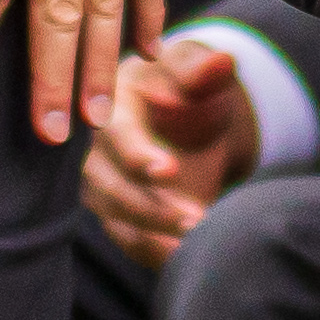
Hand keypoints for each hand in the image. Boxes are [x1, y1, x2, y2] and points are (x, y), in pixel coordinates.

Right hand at [86, 37, 255, 270]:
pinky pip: (127, 240)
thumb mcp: (196, 70)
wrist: (184, 117)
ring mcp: (102, 185)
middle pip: (110, 187)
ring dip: (153, 235)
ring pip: (116, 219)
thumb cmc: (185, 86)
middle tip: (195, 218)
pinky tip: (181, 258)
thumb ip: (206, 69)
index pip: (116, 134)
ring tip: (193, 242)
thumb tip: (223, 62)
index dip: (138, 154)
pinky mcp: (116, 214)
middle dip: (151, 208)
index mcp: (112, 105)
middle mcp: (96, 149)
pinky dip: (151, 253)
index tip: (169, 170)